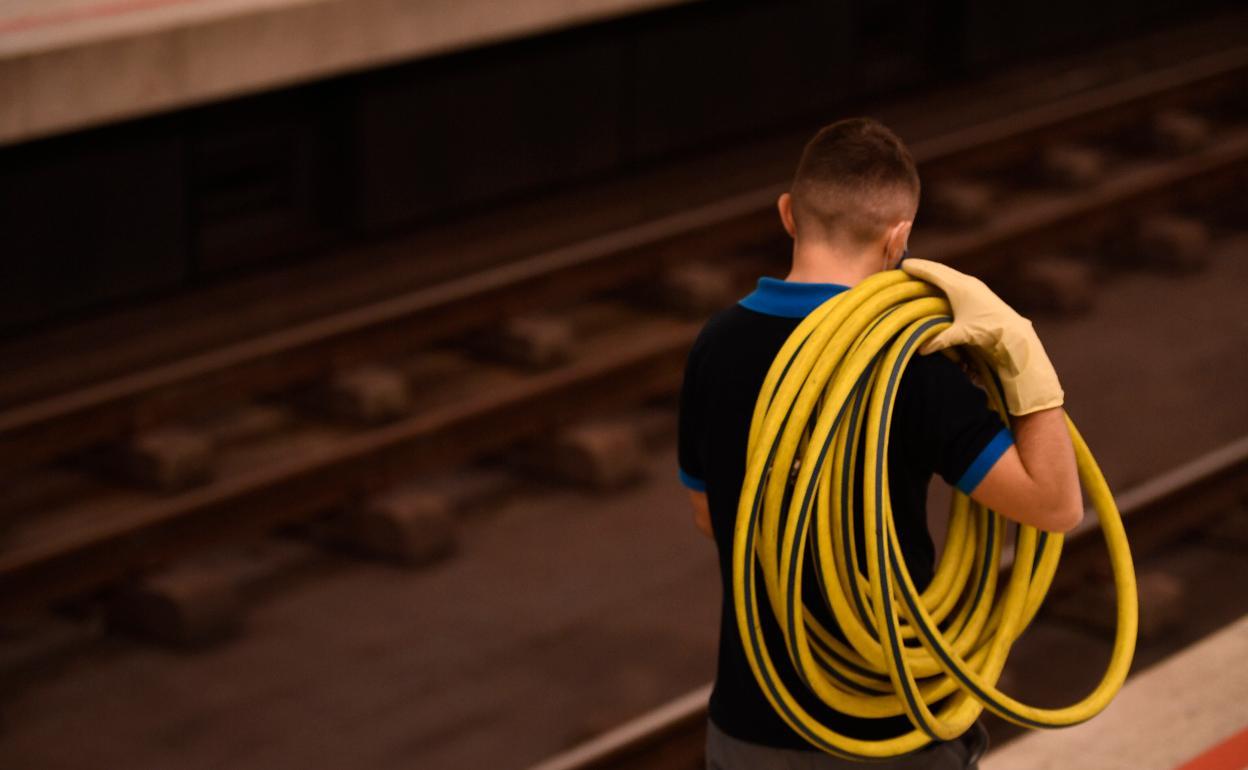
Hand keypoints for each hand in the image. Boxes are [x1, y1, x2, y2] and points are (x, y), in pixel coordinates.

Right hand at [902, 258, 1063, 415]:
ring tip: (921, 272)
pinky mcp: (979, 290)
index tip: (904, 264)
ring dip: (934, 272)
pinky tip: (941, 284)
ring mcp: (974, 285)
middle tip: (908, 265)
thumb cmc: (986, 330)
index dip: (918, 268)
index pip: (933, 273)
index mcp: (959, 287)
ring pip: (949, 273)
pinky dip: (944, 278)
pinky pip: (956, 278)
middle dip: (924, 267)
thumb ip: (940, 340)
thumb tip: (921, 350)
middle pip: (940, 269)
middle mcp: (966, 281)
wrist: (1013, 331)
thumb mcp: (961, 334)